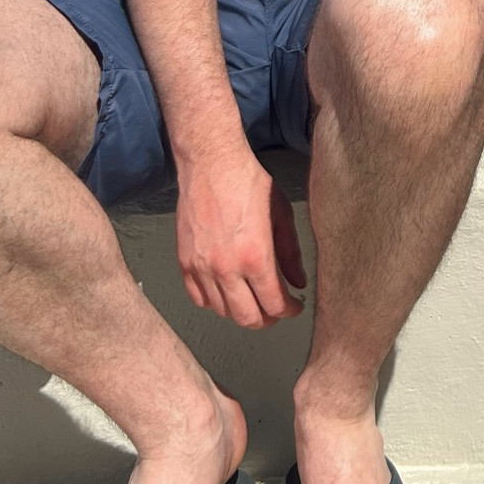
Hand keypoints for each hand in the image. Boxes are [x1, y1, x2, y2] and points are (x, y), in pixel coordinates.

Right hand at [176, 145, 307, 327]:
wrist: (211, 164)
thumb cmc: (248, 182)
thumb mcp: (282, 214)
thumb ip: (290, 253)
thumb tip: (298, 282)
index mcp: (255, 257)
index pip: (274, 304)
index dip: (289, 310)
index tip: (294, 306)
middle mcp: (227, 269)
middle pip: (248, 318)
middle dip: (267, 319)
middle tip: (276, 310)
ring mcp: (202, 268)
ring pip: (222, 312)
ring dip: (241, 312)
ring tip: (253, 300)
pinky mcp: (185, 262)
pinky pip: (198, 298)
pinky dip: (214, 303)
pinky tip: (227, 292)